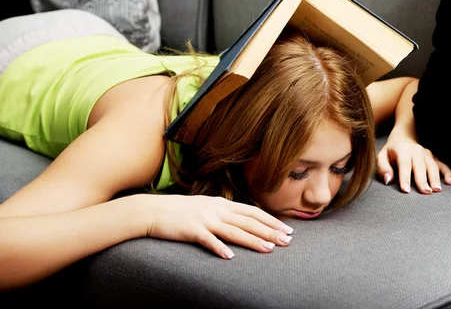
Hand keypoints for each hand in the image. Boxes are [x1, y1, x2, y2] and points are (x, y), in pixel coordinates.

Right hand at [143, 194, 293, 258]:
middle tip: (287, 241)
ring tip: (269, 249)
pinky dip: (219, 247)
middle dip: (270, 231)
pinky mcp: (192, 230)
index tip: (286, 229)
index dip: (271, 220)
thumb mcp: (206, 206)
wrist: (153, 210)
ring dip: (253, 240)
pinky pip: (208, 240)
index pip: (253, 212)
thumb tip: (241, 219)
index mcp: (222, 204)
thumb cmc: (180, 211)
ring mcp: (205, 219)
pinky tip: (230, 256)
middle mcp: (217, 210)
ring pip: (234, 231)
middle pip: (249, 221)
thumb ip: (223, 212)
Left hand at [376, 136, 450, 193]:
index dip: (405, 178)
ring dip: (435, 177)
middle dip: (423, 179)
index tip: (406, 190)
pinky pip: (442, 165)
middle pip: (420, 166)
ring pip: (432, 166)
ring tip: (437, 189)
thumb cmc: (391, 152)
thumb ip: (383, 168)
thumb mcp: (382, 156)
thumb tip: (388, 180)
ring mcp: (427, 154)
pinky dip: (447, 172)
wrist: (404, 138)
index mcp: (403, 150)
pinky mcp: (434, 158)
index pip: (404, 165)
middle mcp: (417, 151)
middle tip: (425, 192)